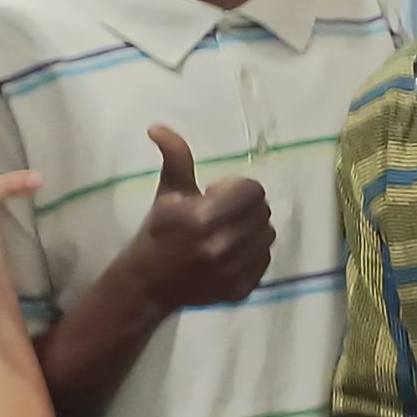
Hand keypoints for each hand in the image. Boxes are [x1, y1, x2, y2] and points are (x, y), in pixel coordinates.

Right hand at [118, 127, 274, 312]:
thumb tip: (158, 126)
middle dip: (245, 207)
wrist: (149, 283)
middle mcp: (223, 247)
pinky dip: (253, 253)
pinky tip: (230, 253)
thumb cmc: (160, 231)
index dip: (236, 189)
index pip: (252, 191)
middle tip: (222, 213)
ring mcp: (234, 272)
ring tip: (227, 232)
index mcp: (205, 219)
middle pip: (263, 211)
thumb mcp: (168, 192)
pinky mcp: (241, 290)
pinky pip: (264, 260)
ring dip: (252, 229)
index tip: (215, 195)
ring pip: (267, 235)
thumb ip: (175, 157)